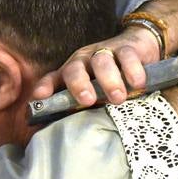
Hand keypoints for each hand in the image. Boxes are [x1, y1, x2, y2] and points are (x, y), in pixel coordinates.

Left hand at [30, 24, 160, 107]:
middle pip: (74, 69)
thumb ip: (81, 106)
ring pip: (102, 62)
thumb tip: (60, 132)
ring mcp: (104, 52)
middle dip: (78, 84)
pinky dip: (132, 70)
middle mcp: (84, 61)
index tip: (39, 98)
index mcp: (72, 72)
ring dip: (109, 80)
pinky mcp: (126, 48)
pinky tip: (138, 84)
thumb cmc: (111, 76)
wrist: (138, 46)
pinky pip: (127, 56)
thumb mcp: (94, 91)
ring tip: (118, 98)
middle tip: (88, 101)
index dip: (45, 87)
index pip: (53, 78)